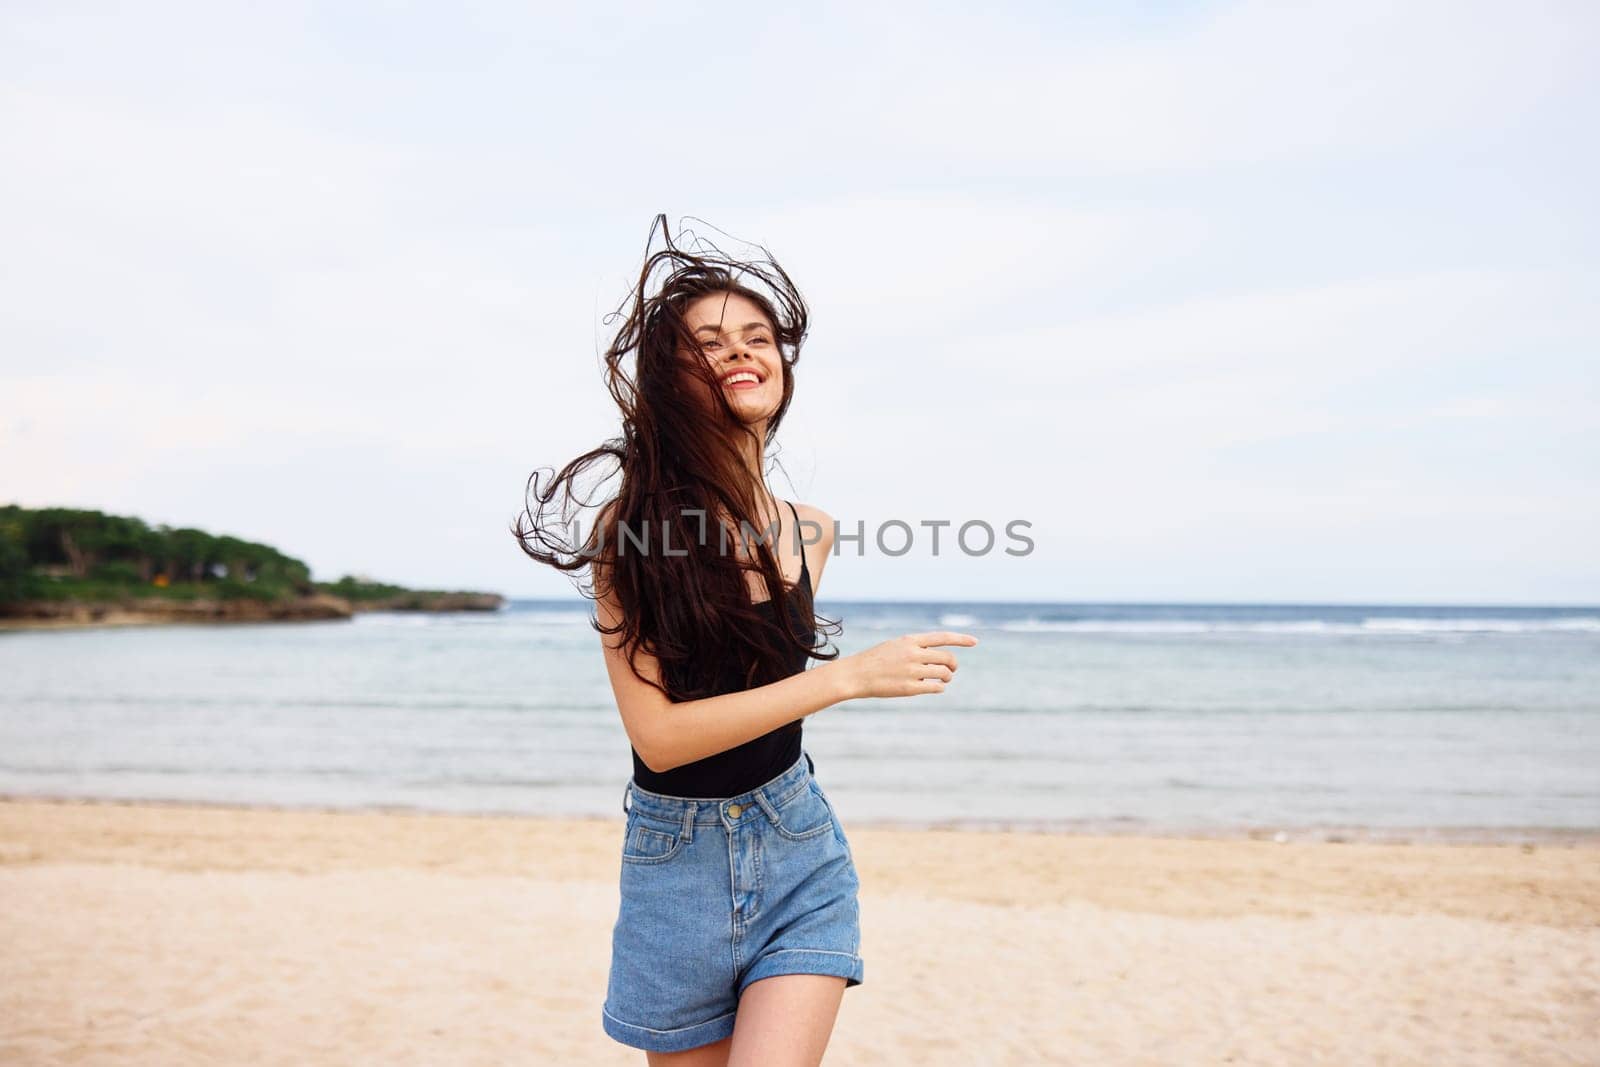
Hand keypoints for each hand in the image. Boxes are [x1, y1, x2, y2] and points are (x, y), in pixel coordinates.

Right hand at [837, 631, 978, 699]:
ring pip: (943, 673)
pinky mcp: (910, 688)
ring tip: (944, 679)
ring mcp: (912, 671)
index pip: (942, 637)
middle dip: (953, 665)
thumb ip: (916, 647)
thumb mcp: (896, 645)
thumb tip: (937, 656)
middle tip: (952, 670)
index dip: (961, 639)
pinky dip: (940, 687)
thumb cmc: (876, 660)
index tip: (975, 641)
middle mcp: (913, 653)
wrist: (856, 674)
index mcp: (910, 640)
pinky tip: (936, 687)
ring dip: (947, 677)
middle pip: (947, 658)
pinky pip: (935, 688)